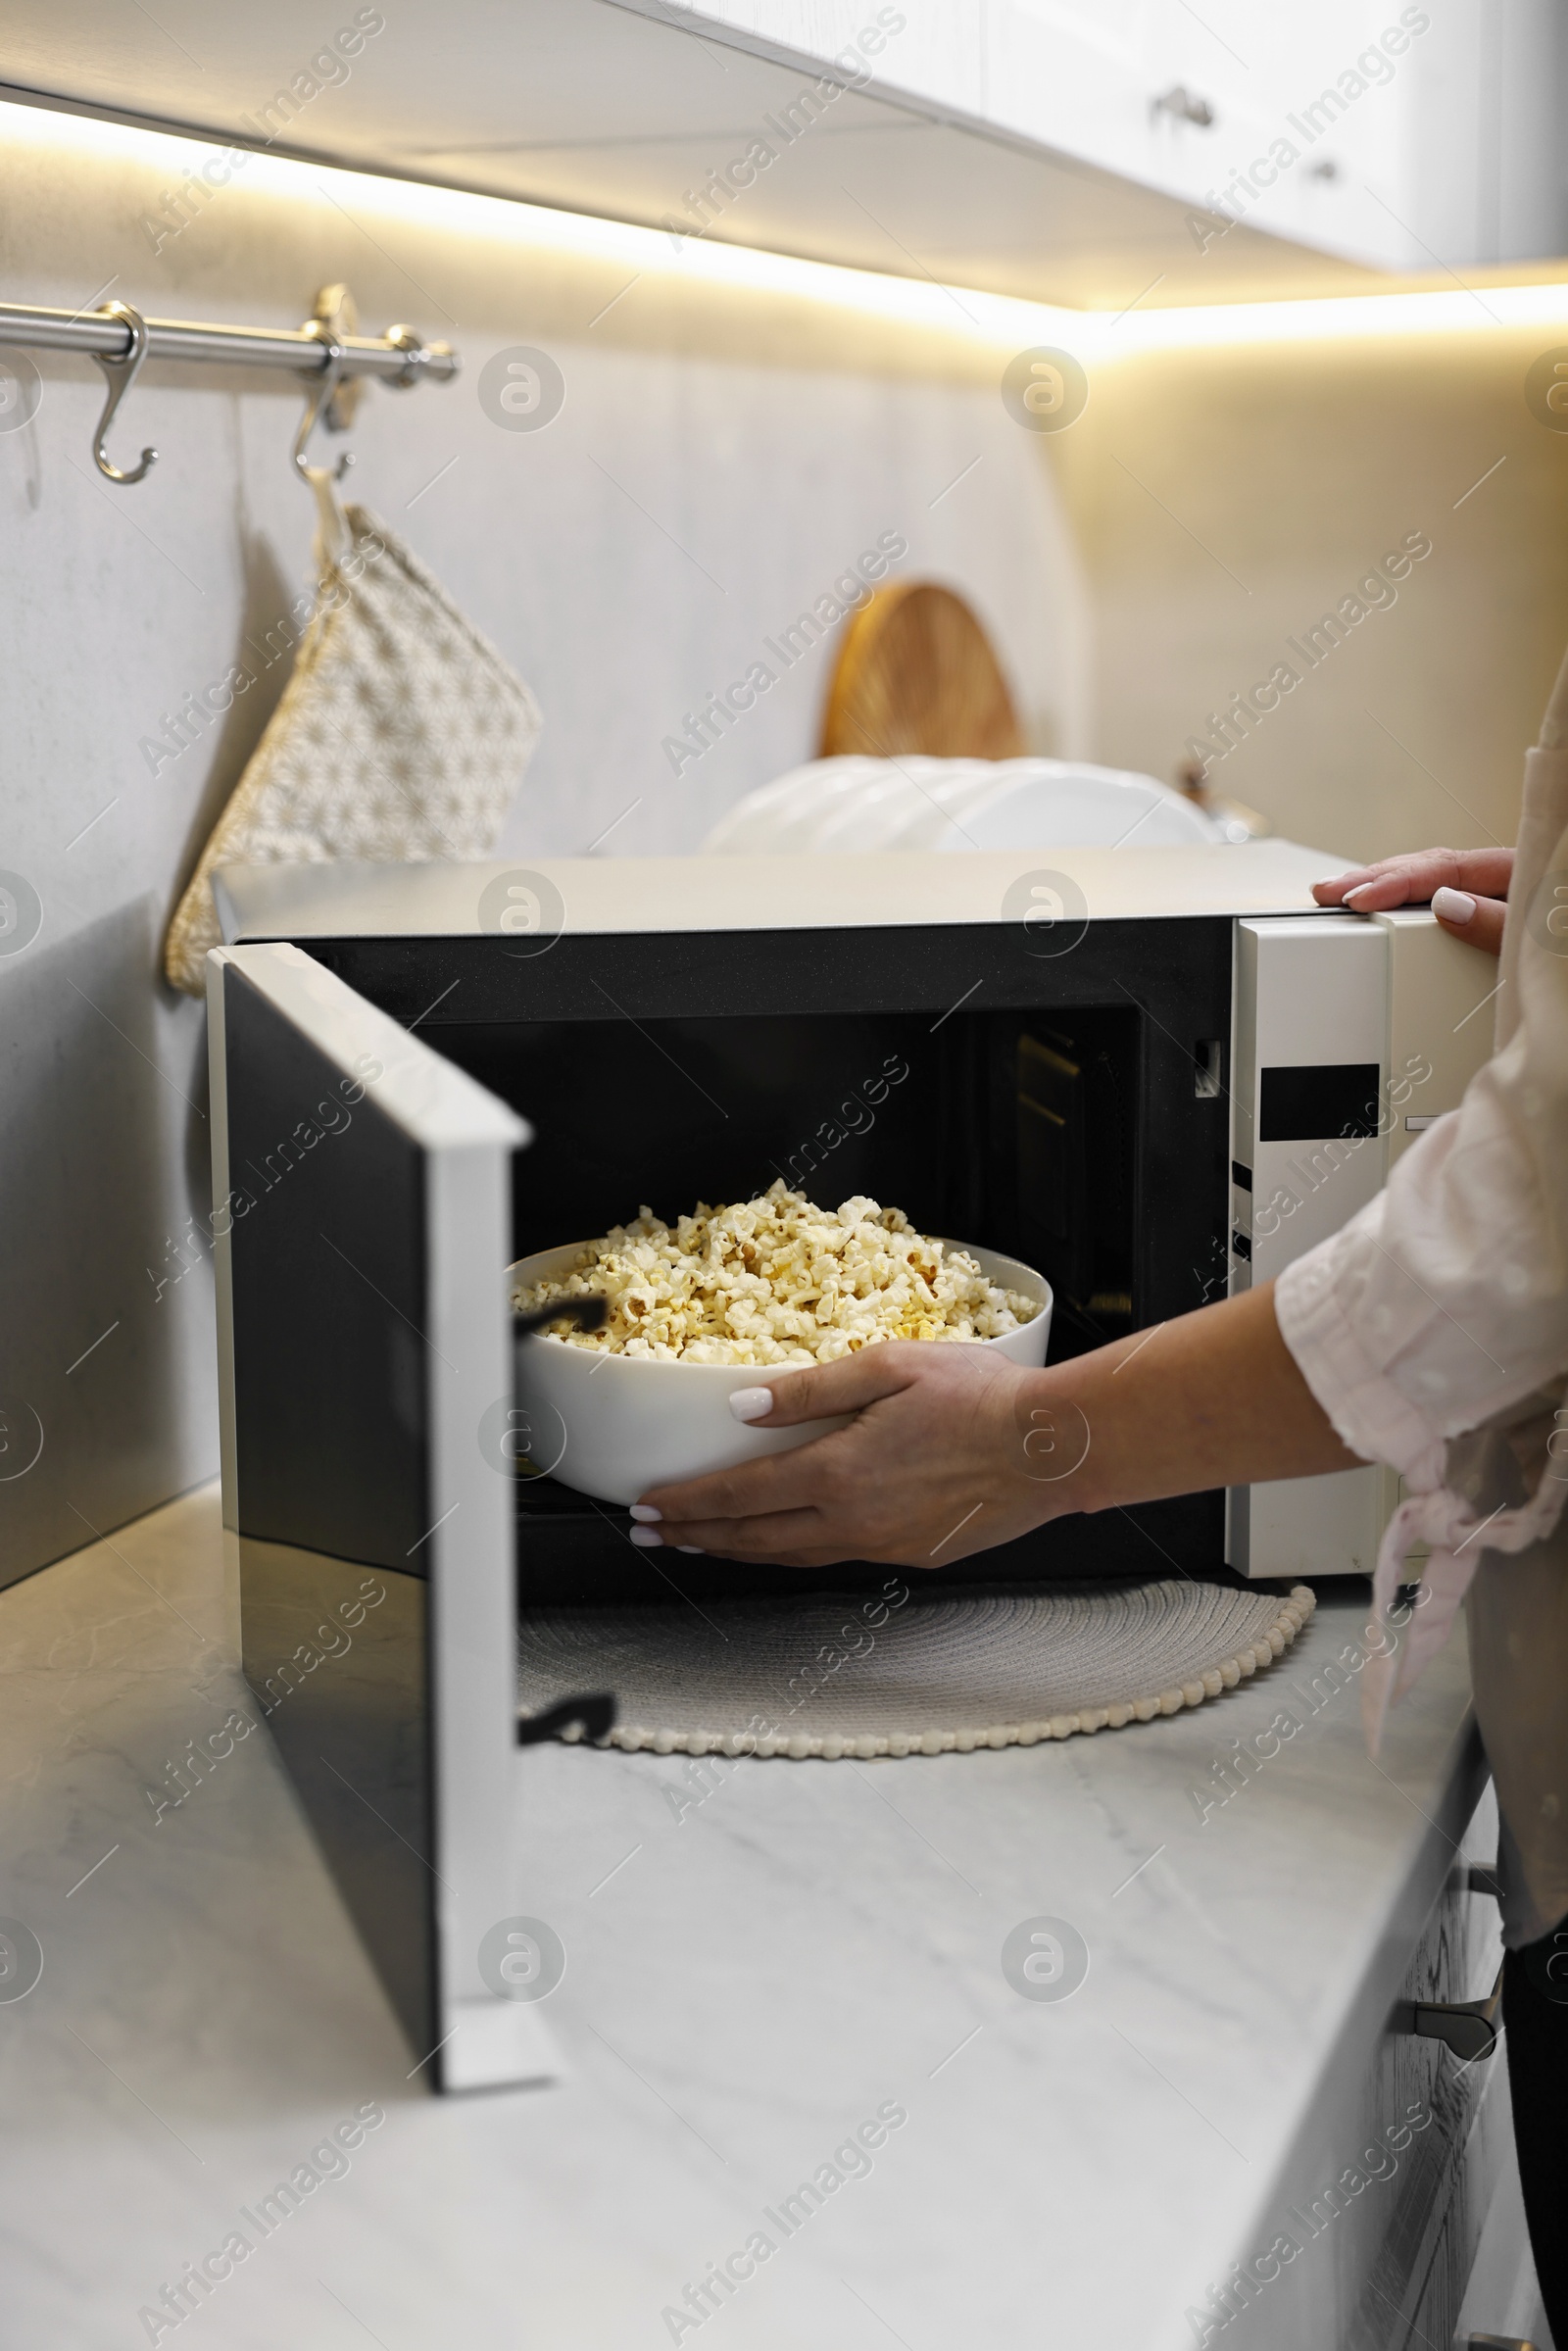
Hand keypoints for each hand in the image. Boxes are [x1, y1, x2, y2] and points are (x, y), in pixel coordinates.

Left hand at [632, 1287, 1358, 1568]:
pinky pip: (838, 1557)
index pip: (738, 1496)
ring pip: (792, 1556)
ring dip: (739, 1551)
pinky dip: (795, 1553)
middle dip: (696, 1537)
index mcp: (836, 1472)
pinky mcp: (914, 1555)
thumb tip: (741, 1408)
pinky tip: (788, 1543)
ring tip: (702, 1545)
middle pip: (753, 1538)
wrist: (1052, 1449)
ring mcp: (883, 1544)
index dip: (687, 1503)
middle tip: (653, 1536)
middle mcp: (852, 1521)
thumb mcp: (887, 1368)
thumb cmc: (980, 1397)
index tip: (648, 1506)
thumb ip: (808, 1391)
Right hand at [1313, 847, 1511, 954]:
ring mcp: (1501, 894)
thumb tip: (1446, 904)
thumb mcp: (1543, 939)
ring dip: (1385, 887)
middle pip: (1429, 867)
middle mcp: (1506, 877)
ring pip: (1432, 881)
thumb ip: (1499, 922)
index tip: (1357, 898)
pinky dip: (1407, 903)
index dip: (1396, 883)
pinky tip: (1385, 905)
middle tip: (1326, 891)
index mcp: (1521, 869)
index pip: (1445, 869)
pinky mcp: (1495, 919)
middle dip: (1374, 877)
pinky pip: (1442, 900)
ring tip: (1342, 894)